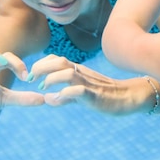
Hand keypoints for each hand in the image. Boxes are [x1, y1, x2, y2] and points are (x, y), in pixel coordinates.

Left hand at [29, 55, 148, 114]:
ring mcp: (89, 83)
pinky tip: (58, 100)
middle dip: (41, 67)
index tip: (30, 76)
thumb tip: (48, 99)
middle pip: (59, 61)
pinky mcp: (95, 95)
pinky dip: (65, 94)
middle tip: (30, 79)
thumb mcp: (82, 94)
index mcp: (78, 70)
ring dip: (51, 79)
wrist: (129, 96)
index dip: (41, 63)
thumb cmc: (105, 95)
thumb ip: (65, 95)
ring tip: (42, 88)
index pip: (56, 58)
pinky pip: (78, 91)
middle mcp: (82, 73)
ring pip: (67, 73)